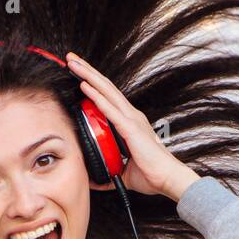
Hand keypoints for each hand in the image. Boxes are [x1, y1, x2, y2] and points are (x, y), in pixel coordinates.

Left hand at [65, 52, 199, 201]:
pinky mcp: (131, 128)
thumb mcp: (121, 172)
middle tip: (71, 59)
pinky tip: (85, 86)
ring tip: (74, 64)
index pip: (108, 97)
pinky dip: (96, 96)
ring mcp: (131, 119)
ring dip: (88, 76)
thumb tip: (91, 178)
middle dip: (87, 71)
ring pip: (106, 91)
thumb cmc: (150, 173)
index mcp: (129, 122)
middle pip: (105, 87)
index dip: (93, 83)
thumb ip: (106, 172)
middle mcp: (131, 116)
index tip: (78, 73)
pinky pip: (110, 109)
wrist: (167, 179)